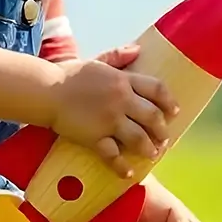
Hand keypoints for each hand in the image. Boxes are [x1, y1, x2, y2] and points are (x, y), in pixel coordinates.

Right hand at [49, 45, 179, 178]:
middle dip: (162, 130)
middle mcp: (121, 100)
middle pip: (152, 117)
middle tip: (164, 139)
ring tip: (152, 154)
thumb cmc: (68, 75)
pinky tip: (128, 173)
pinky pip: (113, 155)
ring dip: (149, 149)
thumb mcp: (96, 61)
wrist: (46, 91)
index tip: (175, 111)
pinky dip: (122, 167)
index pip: (156, 89)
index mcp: (123, 80)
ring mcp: (109, 120)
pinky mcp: (95, 137)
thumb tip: (137, 49)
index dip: (169, 102)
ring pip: (139, 138)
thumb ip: (118, 56)